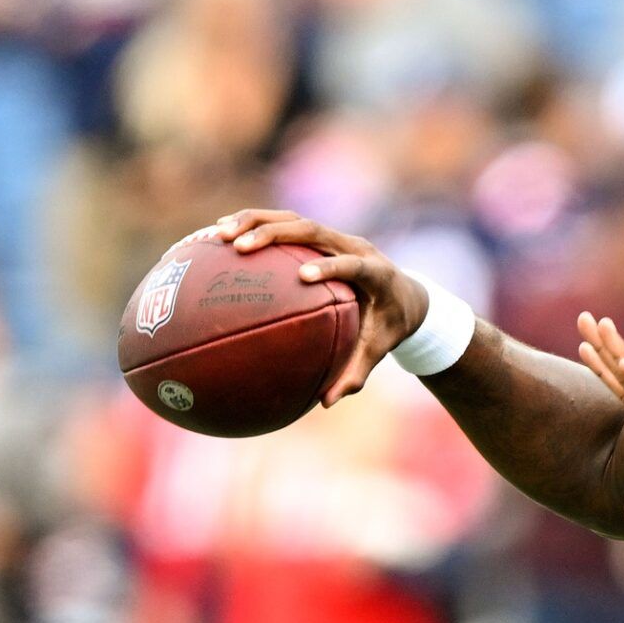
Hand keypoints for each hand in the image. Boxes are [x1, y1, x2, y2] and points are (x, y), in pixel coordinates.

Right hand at [217, 209, 429, 405]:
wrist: (405, 294)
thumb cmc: (389, 327)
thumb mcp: (378, 350)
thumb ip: (356, 374)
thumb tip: (327, 402)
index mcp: (376, 273)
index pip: (354, 264)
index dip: (331, 266)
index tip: (304, 275)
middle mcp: (355, 246)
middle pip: (314, 230)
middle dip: (275, 234)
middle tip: (239, 247)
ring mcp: (336, 237)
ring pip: (294, 220)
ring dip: (255, 222)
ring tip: (219, 234)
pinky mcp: (320, 235)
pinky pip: (284, 224)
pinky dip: (253, 224)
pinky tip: (218, 234)